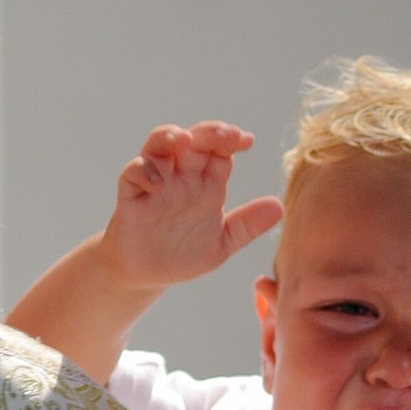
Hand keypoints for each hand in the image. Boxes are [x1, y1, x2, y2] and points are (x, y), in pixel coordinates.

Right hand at [106, 122, 283, 293]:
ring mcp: (155, 183)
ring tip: (183, 140)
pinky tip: (157, 184)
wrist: (145, 277)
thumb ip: (246, 226)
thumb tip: (279, 206)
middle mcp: (182, 177)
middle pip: (194, 140)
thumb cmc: (182, 257)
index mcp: (206, 185)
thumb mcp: (221, 245)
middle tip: (226, 135)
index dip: (232, 140)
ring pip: (159, 145)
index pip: (220, 152)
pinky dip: (144, 171)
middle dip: (209, 132)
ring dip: (170, 136)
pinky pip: (133, 172)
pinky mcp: (130, 196)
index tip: (246, 141)